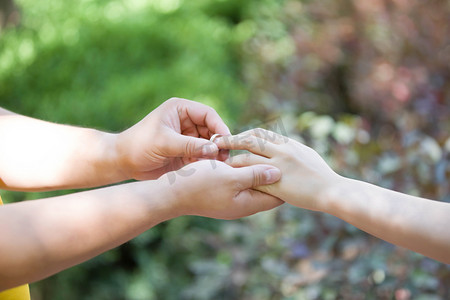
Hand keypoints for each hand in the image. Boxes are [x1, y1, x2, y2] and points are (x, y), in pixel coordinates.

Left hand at [116, 98, 230, 179]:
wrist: (123, 162)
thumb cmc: (139, 145)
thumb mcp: (165, 143)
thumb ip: (190, 145)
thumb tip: (215, 149)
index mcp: (180, 109)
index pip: (208, 114)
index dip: (219, 127)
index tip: (226, 141)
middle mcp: (186, 121)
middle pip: (212, 129)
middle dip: (219, 142)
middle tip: (225, 157)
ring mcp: (187, 137)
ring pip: (210, 144)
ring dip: (215, 153)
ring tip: (219, 164)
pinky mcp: (186, 152)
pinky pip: (203, 155)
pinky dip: (208, 162)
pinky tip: (210, 169)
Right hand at [160, 160, 283, 219]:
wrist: (171, 193)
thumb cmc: (201, 184)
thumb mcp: (231, 177)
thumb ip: (256, 175)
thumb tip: (279, 173)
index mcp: (248, 204)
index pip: (277, 197)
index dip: (286, 182)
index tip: (292, 166)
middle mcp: (242, 205)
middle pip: (267, 191)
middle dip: (274, 175)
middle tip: (283, 157)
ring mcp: (231, 200)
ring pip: (252, 185)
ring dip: (258, 171)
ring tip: (266, 154)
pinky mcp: (221, 194)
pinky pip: (240, 182)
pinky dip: (244, 171)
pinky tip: (244, 158)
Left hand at [214, 128, 342, 210]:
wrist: (332, 191)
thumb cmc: (322, 175)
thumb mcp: (306, 154)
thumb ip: (290, 149)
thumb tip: (281, 145)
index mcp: (287, 143)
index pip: (259, 134)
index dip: (243, 135)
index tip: (233, 138)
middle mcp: (281, 151)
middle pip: (249, 141)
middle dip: (230, 140)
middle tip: (216, 143)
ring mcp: (278, 166)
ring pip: (246, 159)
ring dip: (231, 160)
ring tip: (219, 164)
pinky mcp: (276, 183)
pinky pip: (251, 178)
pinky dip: (240, 178)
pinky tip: (230, 181)